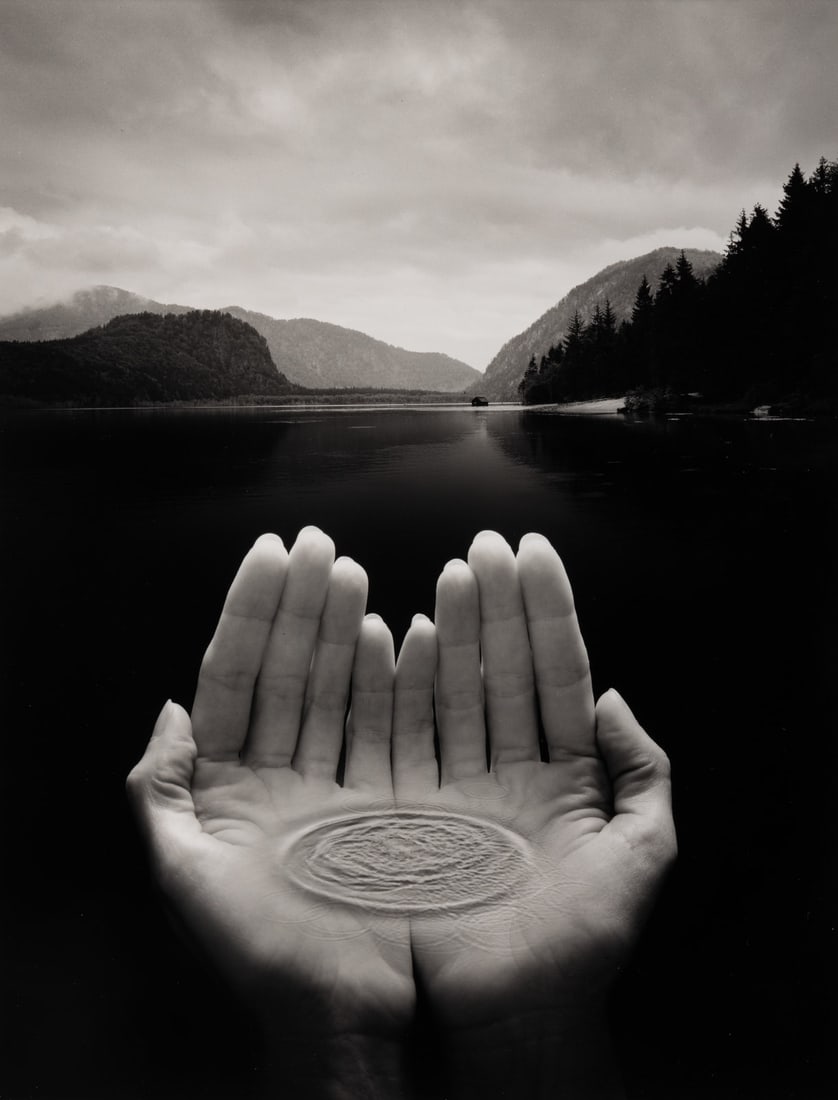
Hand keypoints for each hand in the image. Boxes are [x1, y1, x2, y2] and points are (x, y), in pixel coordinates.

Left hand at [127, 528, 412, 1098]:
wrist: (340, 1014)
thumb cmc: (257, 953)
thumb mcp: (185, 875)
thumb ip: (162, 790)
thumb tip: (168, 708)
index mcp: (230, 784)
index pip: (238, 675)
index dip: (251, 611)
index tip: (270, 552)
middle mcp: (284, 773)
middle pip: (292, 670)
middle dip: (302, 604)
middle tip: (320, 545)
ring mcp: (341, 781)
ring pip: (343, 688)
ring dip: (349, 629)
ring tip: (354, 574)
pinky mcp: (391, 800)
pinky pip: (394, 727)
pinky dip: (400, 679)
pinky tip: (405, 633)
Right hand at [392, 531, 675, 1097]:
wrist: (515, 1015)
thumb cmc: (583, 943)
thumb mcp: (642, 853)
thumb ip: (645, 772)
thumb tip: (615, 696)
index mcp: (565, 774)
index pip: (557, 673)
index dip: (546, 612)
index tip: (532, 553)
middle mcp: (509, 769)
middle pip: (501, 669)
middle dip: (495, 606)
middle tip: (483, 547)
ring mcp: (457, 785)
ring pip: (454, 691)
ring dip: (450, 633)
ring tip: (448, 576)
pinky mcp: (410, 808)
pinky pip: (404, 734)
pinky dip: (398, 684)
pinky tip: (394, 636)